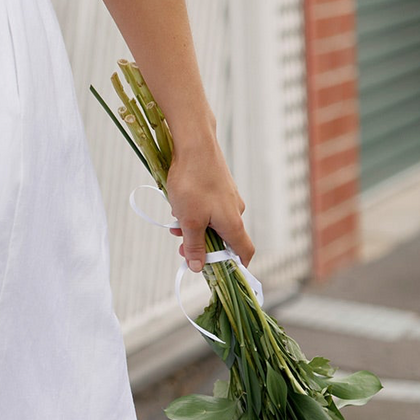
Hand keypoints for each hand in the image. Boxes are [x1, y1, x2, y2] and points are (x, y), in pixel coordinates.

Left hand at [165, 135, 252, 273]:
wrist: (194, 144)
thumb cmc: (193, 183)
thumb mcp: (189, 221)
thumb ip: (194, 246)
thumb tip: (198, 267)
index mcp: (234, 224)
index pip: (245, 252)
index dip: (236, 267)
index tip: (221, 275)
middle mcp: (235, 211)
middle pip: (225, 239)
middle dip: (203, 246)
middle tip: (181, 248)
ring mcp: (228, 197)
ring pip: (213, 222)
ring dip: (195, 228)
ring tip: (174, 224)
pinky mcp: (218, 185)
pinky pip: (208, 207)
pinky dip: (194, 212)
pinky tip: (177, 206)